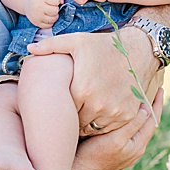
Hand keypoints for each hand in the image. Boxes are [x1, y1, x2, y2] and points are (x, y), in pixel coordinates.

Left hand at [26, 27, 162, 135]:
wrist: (140, 50)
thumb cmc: (104, 45)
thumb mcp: (76, 41)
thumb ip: (50, 46)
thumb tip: (29, 50)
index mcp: (82, 89)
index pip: (62, 110)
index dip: (58, 108)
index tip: (56, 105)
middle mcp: (98, 105)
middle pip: (75, 122)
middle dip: (71, 117)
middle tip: (68, 111)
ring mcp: (115, 112)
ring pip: (91, 128)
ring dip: (86, 122)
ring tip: (82, 112)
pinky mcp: (127, 115)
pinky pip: (108, 128)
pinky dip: (102, 124)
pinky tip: (98, 112)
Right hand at [28, 0, 66, 28]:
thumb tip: (62, 2)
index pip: (56, 1)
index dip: (57, 0)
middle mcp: (38, 6)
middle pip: (55, 11)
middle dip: (55, 8)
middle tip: (51, 5)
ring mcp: (36, 16)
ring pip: (53, 20)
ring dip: (54, 16)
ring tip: (50, 11)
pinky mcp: (36, 23)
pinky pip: (48, 26)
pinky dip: (50, 22)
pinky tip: (47, 16)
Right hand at [70, 86, 163, 169]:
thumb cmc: (93, 156)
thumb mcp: (115, 140)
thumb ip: (132, 125)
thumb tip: (146, 109)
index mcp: (138, 146)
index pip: (153, 120)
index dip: (157, 104)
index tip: (160, 88)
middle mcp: (135, 149)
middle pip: (148, 124)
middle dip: (151, 107)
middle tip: (153, 90)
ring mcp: (126, 152)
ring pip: (138, 128)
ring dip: (141, 113)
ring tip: (141, 98)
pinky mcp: (116, 151)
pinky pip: (129, 132)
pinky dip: (131, 120)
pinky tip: (125, 113)